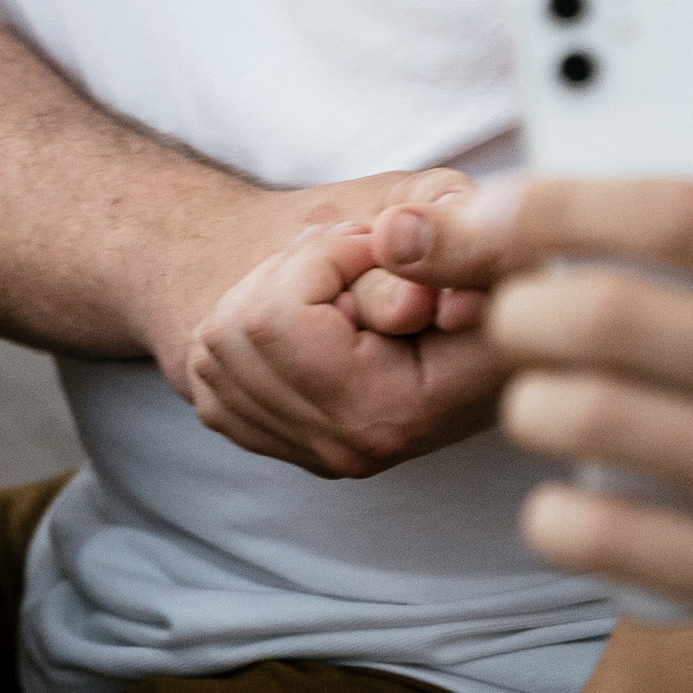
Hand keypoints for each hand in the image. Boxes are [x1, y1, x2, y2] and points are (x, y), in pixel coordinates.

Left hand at [186, 174, 517, 475]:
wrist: (469, 345)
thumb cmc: (472, 281)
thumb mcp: (484, 247)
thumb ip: (455, 245)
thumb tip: (393, 241)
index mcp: (401, 411)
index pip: (284, 317)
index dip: (330, 254)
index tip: (377, 246)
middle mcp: (350, 448)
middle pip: (247, 325)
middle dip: (293, 267)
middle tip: (349, 257)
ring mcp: (309, 452)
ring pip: (219, 342)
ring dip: (265, 290)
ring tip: (327, 285)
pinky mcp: (275, 443)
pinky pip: (207, 368)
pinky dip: (240, 328)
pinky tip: (302, 321)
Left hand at [481, 21, 692, 692]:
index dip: (571, 194)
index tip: (499, 200)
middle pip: (623, 313)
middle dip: (523, 298)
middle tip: (504, 300)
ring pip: (611, 425)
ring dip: (535, 401)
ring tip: (532, 390)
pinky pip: (637, 546)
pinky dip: (570, 518)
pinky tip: (565, 501)